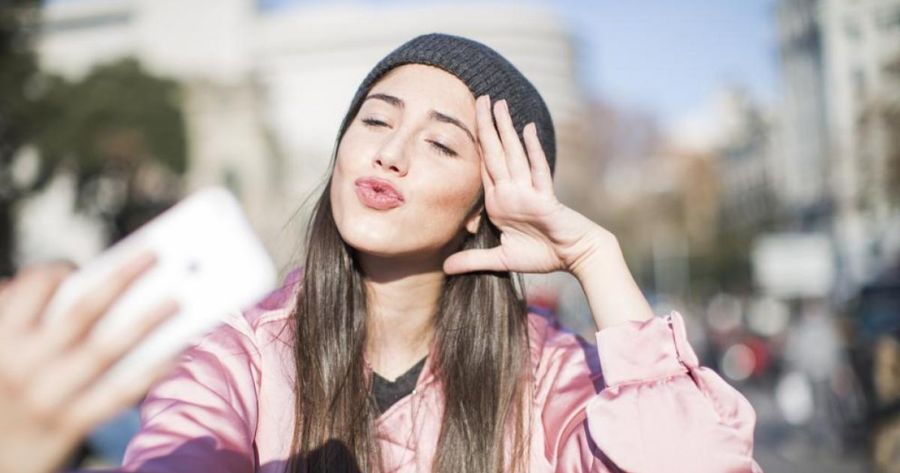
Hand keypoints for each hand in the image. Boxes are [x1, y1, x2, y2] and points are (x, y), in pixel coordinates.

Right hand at [0, 253, 177, 472]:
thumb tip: (83, 284)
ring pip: (105, 348)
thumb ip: (22, 319)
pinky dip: (148, 371)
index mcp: (0, 339)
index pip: (33, 288)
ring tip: (177, 300)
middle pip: (81, 311)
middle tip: (157, 255)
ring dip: (145, 321)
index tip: (87, 263)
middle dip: (121, 279)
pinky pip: (116, 392)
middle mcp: (19, 365)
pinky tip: (175, 353)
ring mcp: (46, 397)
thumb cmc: (3, 392)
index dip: (62, 269)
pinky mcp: (68, 426)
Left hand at [443, 95, 608, 275]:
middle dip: (486, 126)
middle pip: (495, 154)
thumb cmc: (542, 254)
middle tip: (479, 98)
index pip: (483, 168)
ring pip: (514, 155)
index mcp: (499, 203)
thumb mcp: (500, 259)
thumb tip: (444, 268)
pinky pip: (538, 172)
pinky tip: (527, 130)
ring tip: (499, 104)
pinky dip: (533, 150)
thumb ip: (473, 259)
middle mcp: (512, 192)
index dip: (474, 145)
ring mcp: (529, 193)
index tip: (466, 122)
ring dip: (506, 130)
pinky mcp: (545, 199)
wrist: (574, 257)